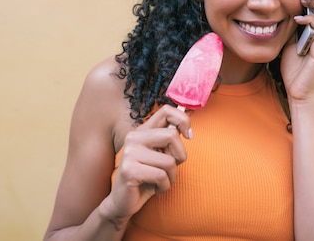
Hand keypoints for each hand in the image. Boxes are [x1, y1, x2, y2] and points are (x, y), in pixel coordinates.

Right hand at [101, 105, 191, 226]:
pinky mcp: (129, 170)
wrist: (124, 202)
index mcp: (142, 131)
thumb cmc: (147, 178)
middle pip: (171, 135)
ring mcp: (129, 153)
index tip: (189, 136)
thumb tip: (186, 128)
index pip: (166, 111)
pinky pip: (161, 176)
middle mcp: (133, 137)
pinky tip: (154, 188)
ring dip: (171, 176)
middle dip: (180, 156)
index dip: (183, 120)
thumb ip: (169, 141)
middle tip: (171, 168)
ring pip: (169, 161)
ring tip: (160, 181)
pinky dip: (164, 186)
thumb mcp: (161, 156)